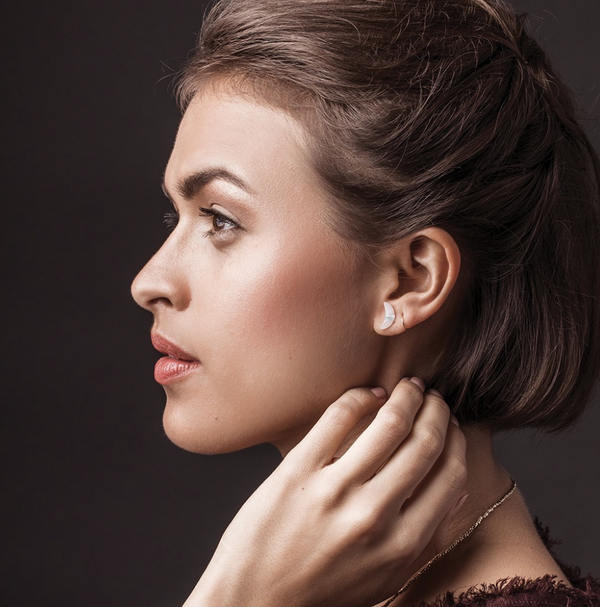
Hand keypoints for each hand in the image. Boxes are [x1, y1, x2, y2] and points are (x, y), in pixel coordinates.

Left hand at [184, 378, 466, 606]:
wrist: (254, 600)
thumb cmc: (321, 591)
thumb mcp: (384, 577)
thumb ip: (425, 537)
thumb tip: (455, 488)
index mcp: (402, 545)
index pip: (449, 476)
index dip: (457, 442)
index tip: (454, 427)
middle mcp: (374, 515)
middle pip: (424, 443)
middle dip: (437, 412)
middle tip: (435, 398)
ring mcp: (335, 489)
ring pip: (389, 423)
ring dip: (407, 396)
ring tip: (410, 386)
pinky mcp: (298, 469)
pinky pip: (339, 417)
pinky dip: (361, 396)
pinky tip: (370, 394)